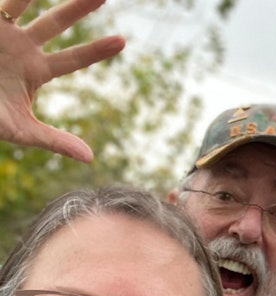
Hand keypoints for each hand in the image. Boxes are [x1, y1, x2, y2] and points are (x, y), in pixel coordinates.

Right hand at [0, 0, 124, 161]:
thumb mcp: (21, 131)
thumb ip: (54, 140)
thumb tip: (90, 158)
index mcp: (36, 70)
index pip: (73, 58)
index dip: (96, 50)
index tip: (122, 41)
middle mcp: (22, 46)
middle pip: (55, 23)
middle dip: (77, 9)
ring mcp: (0, 32)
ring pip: (21, 2)